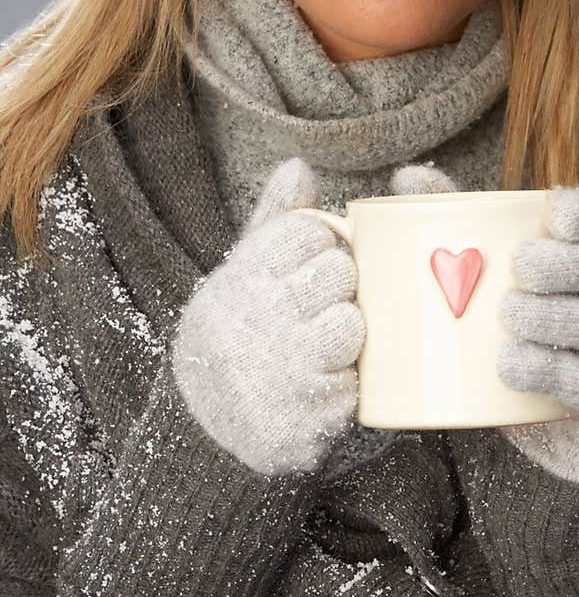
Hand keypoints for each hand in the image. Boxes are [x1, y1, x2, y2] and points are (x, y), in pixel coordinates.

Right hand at [171, 157, 364, 475]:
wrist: (206, 432)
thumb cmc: (240, 334)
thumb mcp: (245, 274)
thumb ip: (276, 220)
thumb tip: (298, 164)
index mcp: (241, 277)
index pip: (310, 231)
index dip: (327, 245)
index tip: (319, 263)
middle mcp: (251, 320)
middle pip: (339, 273)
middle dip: (345, 288)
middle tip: (328, 306)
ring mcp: (275, 371)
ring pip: (351, 325)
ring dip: (353, 338)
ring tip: (331, 346)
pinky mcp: (300, 420)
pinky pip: (354, 386)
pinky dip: (351, 389)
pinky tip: (329, 387)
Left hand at [391, 165, 578, 488]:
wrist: (555, 433)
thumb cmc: (524, 336)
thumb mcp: (496, 282)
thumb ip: (463, 228)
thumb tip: (409, 176)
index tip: (552, 213)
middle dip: (572, 264)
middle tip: (518, 266)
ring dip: (558, 317)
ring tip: (506, 316)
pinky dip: (553, 372)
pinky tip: (510, 366)